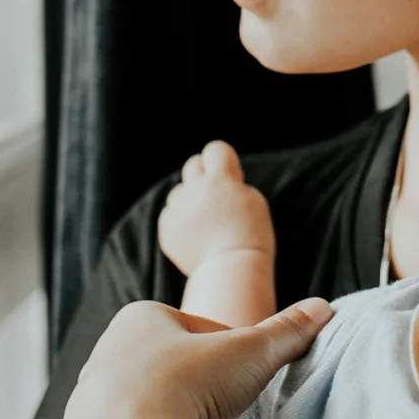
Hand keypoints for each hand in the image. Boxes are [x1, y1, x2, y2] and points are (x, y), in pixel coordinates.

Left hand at [60, 298, 330, 418]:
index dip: (227, 352)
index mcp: (138, 319)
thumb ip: (287, 330)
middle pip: (165, 369)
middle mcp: (103, 356)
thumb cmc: (189, 388)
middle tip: (225, 412)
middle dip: (195, 388)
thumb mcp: (251, 353)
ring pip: (141, 409)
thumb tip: (324, 308)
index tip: (244, 376)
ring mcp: (86, 404)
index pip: (194, 329)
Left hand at [157, 140, 274, 275]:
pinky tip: (197, 238)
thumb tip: (212, 177)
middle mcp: (196, 190)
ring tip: (207, 223)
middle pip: (193, 165)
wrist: (232, 269)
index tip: (228, 175)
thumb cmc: (250, 235)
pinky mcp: (167, 228)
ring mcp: (179, 209)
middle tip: (214, 193)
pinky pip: (171, 215)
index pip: (215, 150)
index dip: (221, 160)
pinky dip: (181, 223)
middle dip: (203, 174)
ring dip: (191, 201)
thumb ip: (230, 183)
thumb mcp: (251, 200)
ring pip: (179, 192)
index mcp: (221, 180)